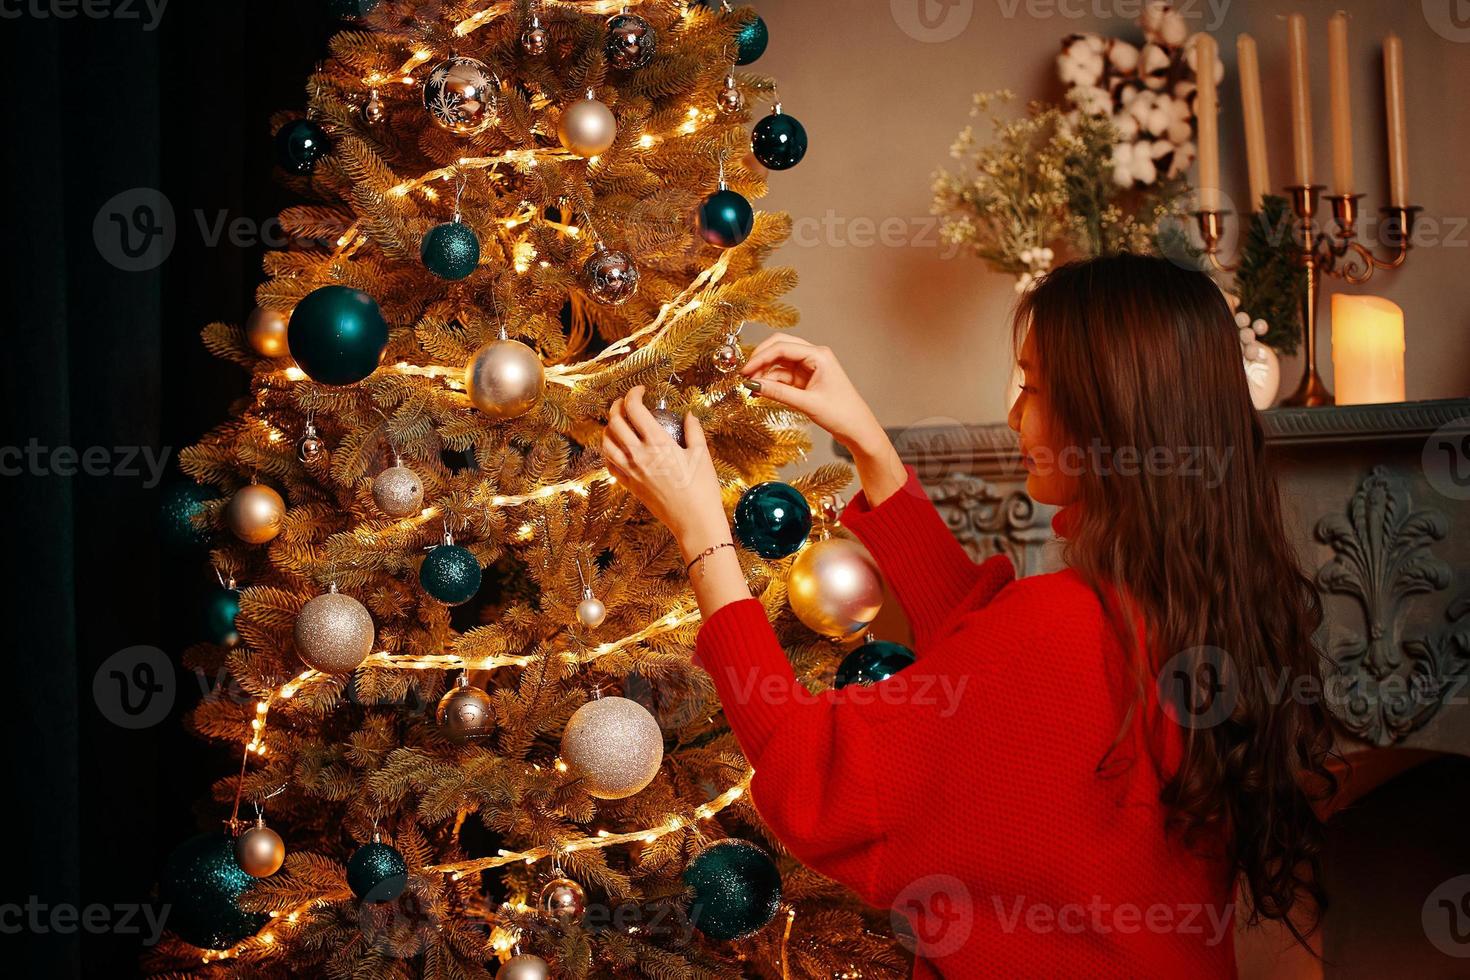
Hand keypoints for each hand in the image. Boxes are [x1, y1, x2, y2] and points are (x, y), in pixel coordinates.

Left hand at [600, 385, 729, 557]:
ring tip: (618, 422)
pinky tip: (617, 446)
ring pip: (606, 442)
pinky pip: (609, 463)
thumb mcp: (702, 454)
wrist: (694, 521)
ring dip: (609, 427)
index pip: (634, 409)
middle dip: (617, 405)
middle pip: (615, 421)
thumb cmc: (702, 489)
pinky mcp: (629, 485)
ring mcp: (631, 471)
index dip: (633, 393)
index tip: (641, 390)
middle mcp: (639, 455)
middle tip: (626, 401)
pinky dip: (608, 450)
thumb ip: (693, 430)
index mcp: (658, 443)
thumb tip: (689, 415)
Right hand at [740, 334, 886, 454]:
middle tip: (744, 376)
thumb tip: (754, 385)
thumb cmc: (842, 414)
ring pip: (779, 363)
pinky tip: (761, 391)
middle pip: (779, 348)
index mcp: (818, 355)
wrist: (857, 429)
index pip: (782, 347)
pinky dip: (772, 383)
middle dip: (761, 361)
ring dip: (765, 374)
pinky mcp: (805, 380)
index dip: (760, 358)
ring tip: (751, 389)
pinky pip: (783, 376)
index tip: (745, 372)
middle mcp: (813, 357)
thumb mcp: (807, 404)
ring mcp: (809, 368)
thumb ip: (779, 393)